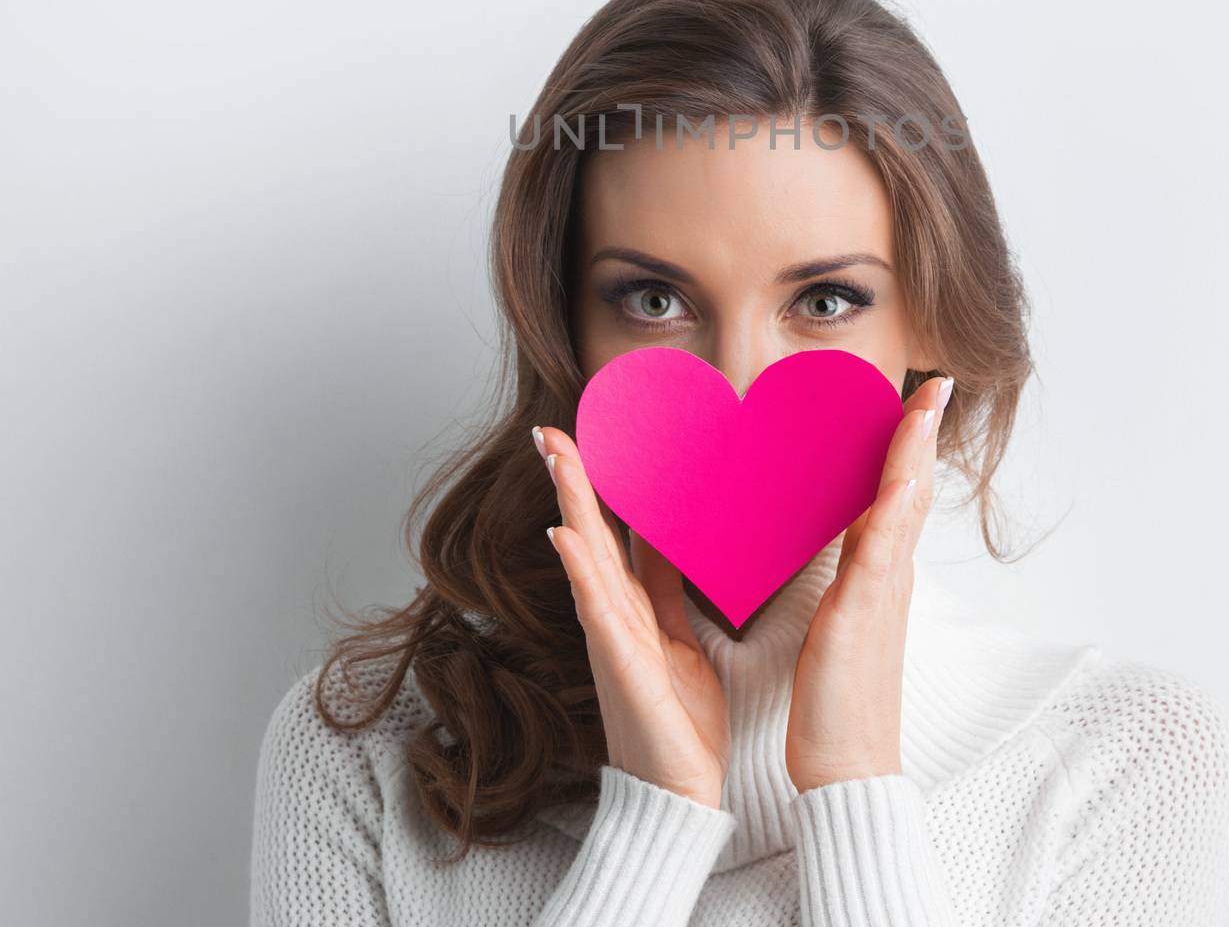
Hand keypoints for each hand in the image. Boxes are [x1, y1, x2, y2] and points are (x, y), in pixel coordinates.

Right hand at [535, 424, 729, 808]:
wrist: (679, 798)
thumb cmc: (679, 724)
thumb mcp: (680, 640)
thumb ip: (667, 592)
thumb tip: (665, 540)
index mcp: (632, 609)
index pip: (611, 533)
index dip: (597, 485)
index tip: (586, 436)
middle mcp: (613, 616)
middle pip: (587, 533)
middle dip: (569, 480)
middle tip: (549, 429)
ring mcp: (611, 639)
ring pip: (586, 558)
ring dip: (569, 505)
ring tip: (556, 456)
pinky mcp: (621, 666)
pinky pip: (599, 609)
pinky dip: (580, 569)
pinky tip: (566, 533)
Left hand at [784, 373, 952, 793]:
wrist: (848, 766)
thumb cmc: (837, 700)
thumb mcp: (842, 618)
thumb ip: (849, 573)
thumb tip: (845, 531)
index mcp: (880, 573)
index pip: (899, 493)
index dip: (909, 445)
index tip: (917, 398)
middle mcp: (889, 575)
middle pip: (913, 488)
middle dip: (922, 432)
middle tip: (934, 383)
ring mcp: (882, 592)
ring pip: (904, 507)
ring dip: (914, 451)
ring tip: (924, 402)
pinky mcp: (863, 614)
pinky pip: (882, 552)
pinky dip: (895, 509)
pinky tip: (902, 477)